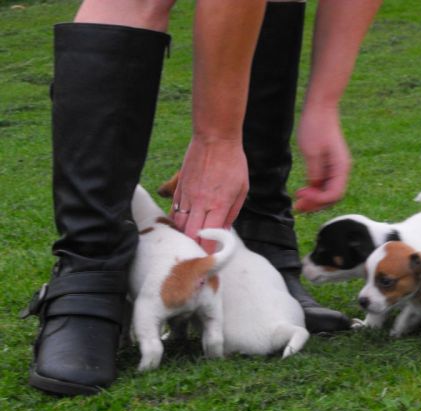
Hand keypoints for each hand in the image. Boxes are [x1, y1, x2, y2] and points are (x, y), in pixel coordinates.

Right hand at [170, 136, 247, 252]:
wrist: (215, 138)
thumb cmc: (233, 163)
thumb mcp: (242, 189)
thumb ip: (233, 212)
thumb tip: (224, 231)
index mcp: (219, 205)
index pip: (209, 237)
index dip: (208, 252)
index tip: (210, 260)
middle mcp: (200, 203)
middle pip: (190, 234)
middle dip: (193, 248)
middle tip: (197, 256)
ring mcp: (187, 195)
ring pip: (178, 224)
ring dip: (182, 236)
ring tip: (188, 244)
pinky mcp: (179, 187)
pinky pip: (174, 210)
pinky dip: (176, 221)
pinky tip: (181, 227)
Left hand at [294, 104, 350, 212]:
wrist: (320, 107)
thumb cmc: (316, 126)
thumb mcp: (311, 152)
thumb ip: (314, 173)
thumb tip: (314, 188)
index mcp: (341, 167)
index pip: (333, 194)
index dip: (317, 200)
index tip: (301, 195)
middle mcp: (342, 170)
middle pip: (332, 196)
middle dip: (315, 203)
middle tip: (297, 206)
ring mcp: (336, 167)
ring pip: (328, 191)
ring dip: (315, 198)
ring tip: (299, 200)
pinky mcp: (330, 164)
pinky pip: (325, 183)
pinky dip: (315, 190)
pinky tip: (304, 189)